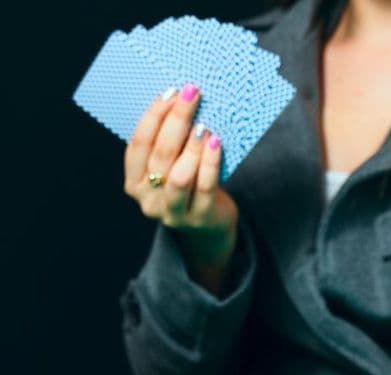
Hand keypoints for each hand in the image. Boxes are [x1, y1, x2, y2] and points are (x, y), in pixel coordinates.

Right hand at [123, 83, 238, 294]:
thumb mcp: (172, 167)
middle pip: (160, 154)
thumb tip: (184, 99)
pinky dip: (210, 162)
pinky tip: (216, 143)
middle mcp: (148, 200)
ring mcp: (173, 212)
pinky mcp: (199, 218)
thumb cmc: (190, 187)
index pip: (138, 144)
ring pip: (179, 174)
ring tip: (204, 124)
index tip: (170, 92)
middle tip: (192, 94)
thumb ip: (171, 144)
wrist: (209, 227)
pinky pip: (204, 186)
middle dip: (176, 120)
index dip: (153, 116)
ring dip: (192, 146)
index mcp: (134, 182)